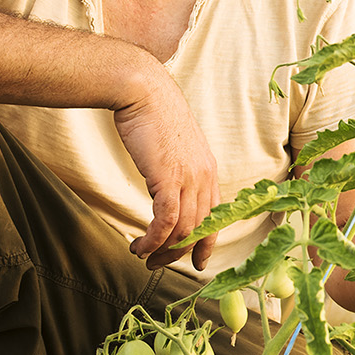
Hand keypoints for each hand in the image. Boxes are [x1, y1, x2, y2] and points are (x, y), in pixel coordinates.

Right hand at [115, 89, 218, 269]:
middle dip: (178, 253)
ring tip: (143, 256)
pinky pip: (166, 221)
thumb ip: (176, 168)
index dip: (207, 242)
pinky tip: (139, 246)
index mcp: (208, 169)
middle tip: (157, 264)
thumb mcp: (172, 146)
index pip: (215, 215)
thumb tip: (166, 186)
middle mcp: (205, 176)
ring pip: (183, 229)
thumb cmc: (152, 114)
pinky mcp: (169, 178)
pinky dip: (153, 240)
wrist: (143, 90)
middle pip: (199, 228)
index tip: (198, 262)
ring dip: (161, 250)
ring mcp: (190, 178)